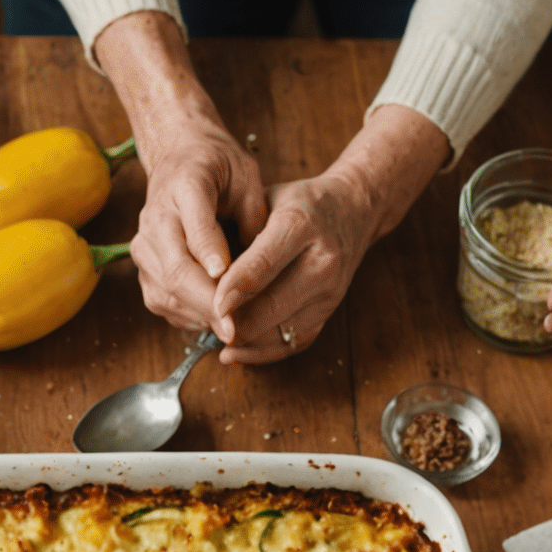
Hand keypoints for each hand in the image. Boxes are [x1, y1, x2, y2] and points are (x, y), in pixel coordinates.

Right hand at [125, 102, 265, 335]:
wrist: (178, 156)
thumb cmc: (219, 168)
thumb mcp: (247, 178)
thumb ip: (254, 218)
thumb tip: (259, 269)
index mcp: (186, 185)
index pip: (196, 225)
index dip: (211, 255)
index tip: (228, 282)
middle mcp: (155, 217)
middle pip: (175, 270)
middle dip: (207, 304)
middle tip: (235, 329)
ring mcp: (143, 244)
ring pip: (164, 292)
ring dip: (197, 317)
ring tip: (231, 333)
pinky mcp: (143, 266)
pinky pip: (161, 301)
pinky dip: (187, 317)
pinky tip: (213, 324)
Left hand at [209, 104, 448, 361]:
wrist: (352, 210)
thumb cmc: (298, 204)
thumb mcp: (265, 200)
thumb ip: (237, 230)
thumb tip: (198, 270)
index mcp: (300, 226)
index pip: (262, 264)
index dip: (232, 289)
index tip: (209, 304)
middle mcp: (321, 262)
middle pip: (271, 305)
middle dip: (232, 321)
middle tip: (200, 323)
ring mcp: (329, 291)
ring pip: (280, 330)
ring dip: (243, 339)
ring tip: (210, 336)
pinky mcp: (330, 312)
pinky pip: (293, 343)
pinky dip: (261, 352)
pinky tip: (234, 351)